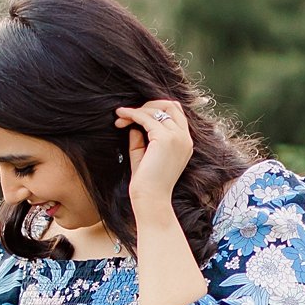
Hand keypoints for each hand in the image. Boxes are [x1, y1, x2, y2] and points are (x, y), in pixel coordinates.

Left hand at [117, 98, 191, 219]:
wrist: (151, 200)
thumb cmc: (147, 185)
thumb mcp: (145, 158)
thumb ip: (142, 142)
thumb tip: (135, 126)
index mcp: (185, 143)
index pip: (176, 113)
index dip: (156, 109)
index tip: (136, 115)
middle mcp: (185, 138)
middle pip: (170, 105)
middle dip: (148, 105)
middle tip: (127, 113)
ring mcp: (177, 137)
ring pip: (156, 110)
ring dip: (136, 111)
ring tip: (119, 118)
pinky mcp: (165, 138)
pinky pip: (146, 118)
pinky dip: (132, 115)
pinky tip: (120, 118)